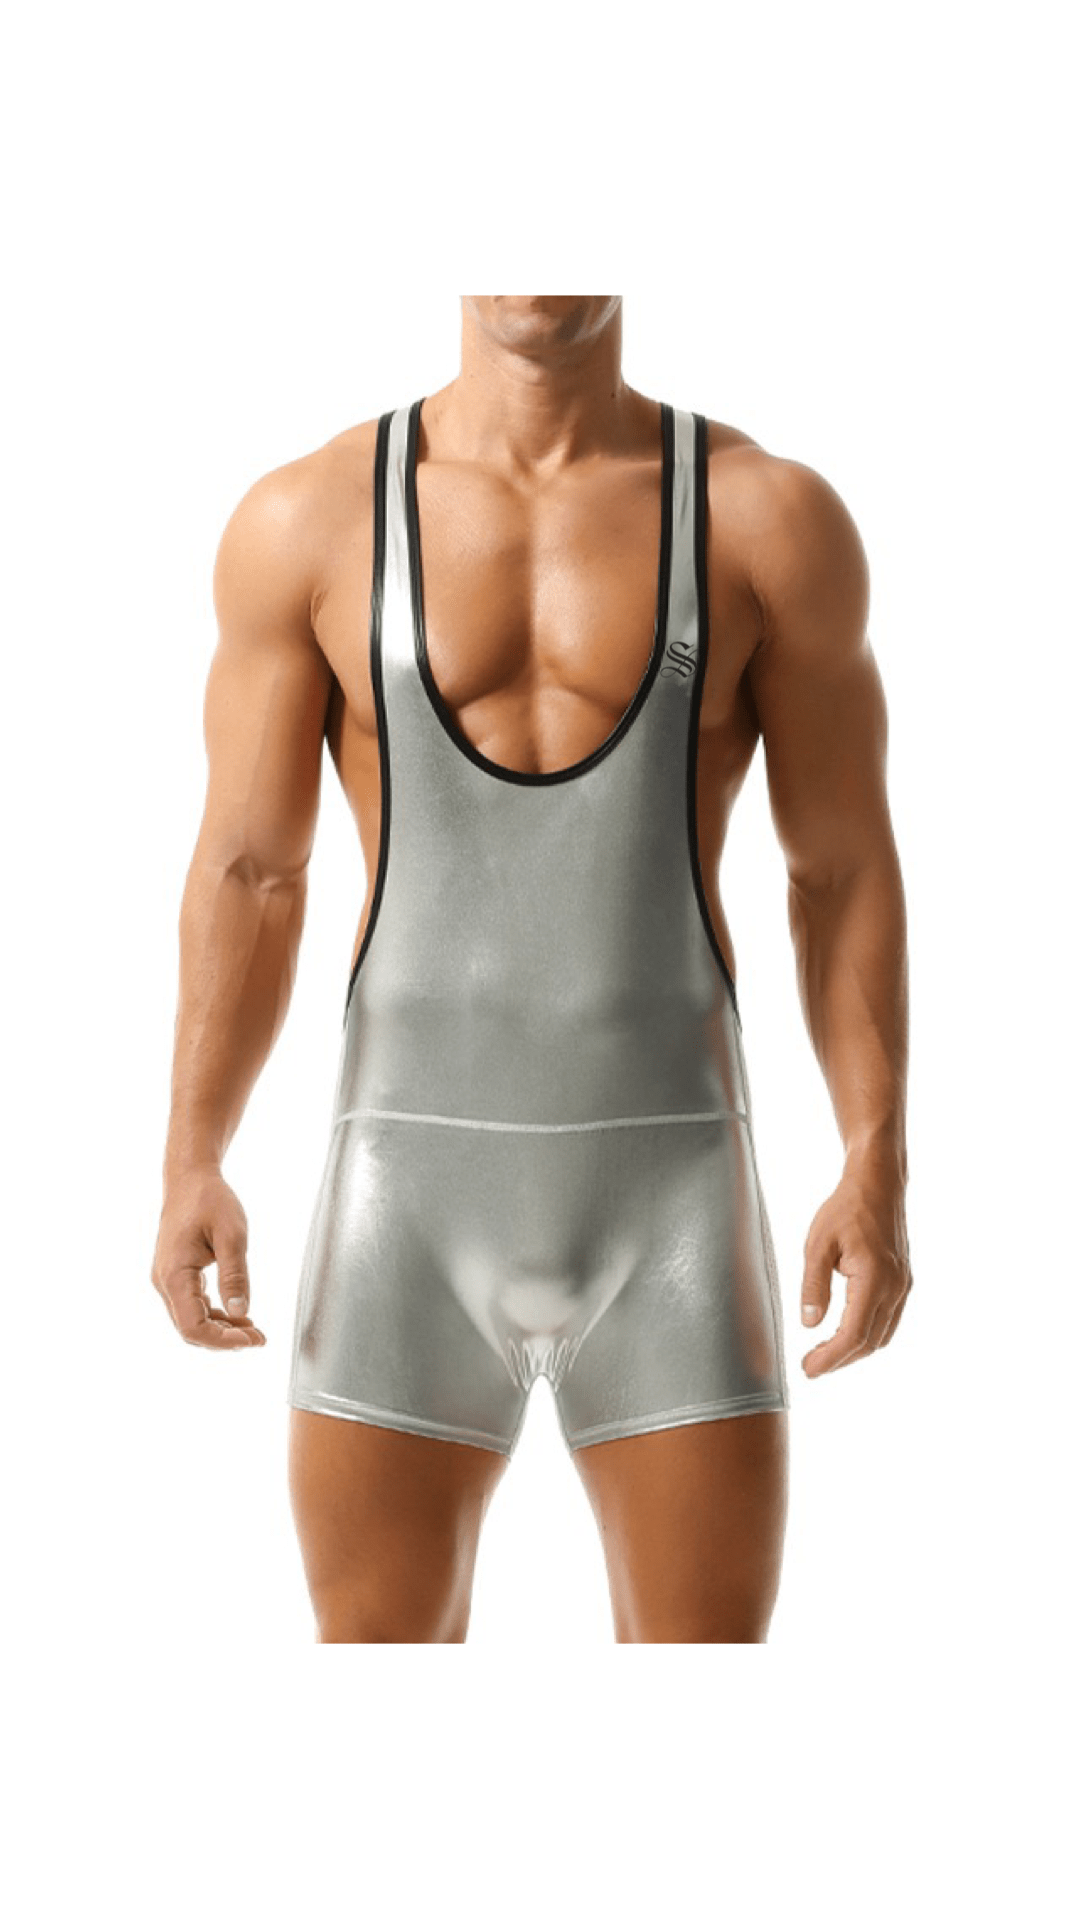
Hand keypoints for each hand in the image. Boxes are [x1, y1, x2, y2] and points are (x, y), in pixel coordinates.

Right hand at [152, 1166, 266, 1348]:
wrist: (189, 1179)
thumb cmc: (210, 1200)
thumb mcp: (232, 1234)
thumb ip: (235, 1275)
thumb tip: (241, 1311)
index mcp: (174, 1275)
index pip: (192, 1327)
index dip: (222, 1341)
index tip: (252, 1339)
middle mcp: (165, 1282)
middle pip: (190, 1329)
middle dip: (224, 1340)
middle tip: (260, 1339)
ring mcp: (168, 1280)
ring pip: (191, 1320)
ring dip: (221, 1330)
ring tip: (254, 1332)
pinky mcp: (176, 1276)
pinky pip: (192, 1307)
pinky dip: (215, 1316)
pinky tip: (239, 1316)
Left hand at [800, 1164, 911, 1376]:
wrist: (878, 1185)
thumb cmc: (845, 1210)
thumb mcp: (818, 1245)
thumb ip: (814, 1286)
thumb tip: (809, 1324)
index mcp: (873, 1280)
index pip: (853, 1334)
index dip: (830, 1358)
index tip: (808, 1369)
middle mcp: (894, 1288)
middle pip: (869, 1342)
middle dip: (839, 1360)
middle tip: (810, 1366)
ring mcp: (903, 1287)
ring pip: (882, 1336)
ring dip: (854, 1350)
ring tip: (824, 1354)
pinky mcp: (903, 1283)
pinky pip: (888, 1321)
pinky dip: (867, 1335)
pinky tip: (845, 1333)